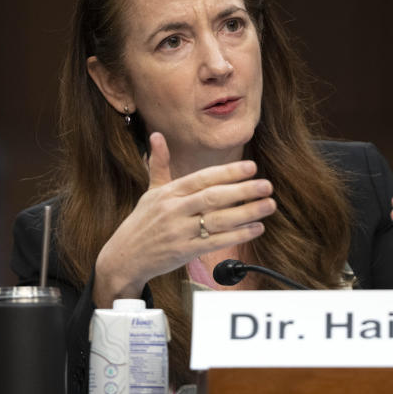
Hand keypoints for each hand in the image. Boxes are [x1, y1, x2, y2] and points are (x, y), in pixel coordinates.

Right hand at [93, 132, 276, 306]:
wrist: (124, 257)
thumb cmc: (142, 223)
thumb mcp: (150, 192)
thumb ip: (159, 164)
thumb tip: (157, 136)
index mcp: (169, 193)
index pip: (202, 178)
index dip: (228, 172)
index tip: (251, 167)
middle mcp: (174, 210)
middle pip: (213, 197)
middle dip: (243, 190)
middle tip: (267, 185)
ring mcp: (180, 232)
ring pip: (218, 220)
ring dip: (246, 213)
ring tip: (268, 205)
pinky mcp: (184, 252)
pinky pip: (215, 242)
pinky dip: (238, 235)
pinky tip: (256, 228)